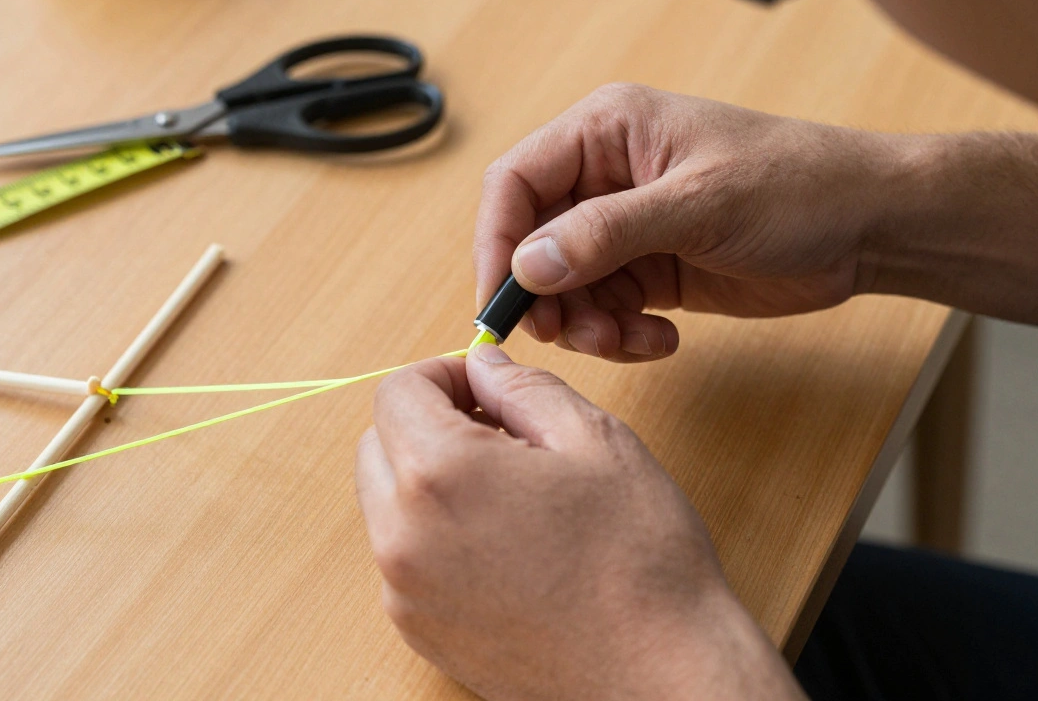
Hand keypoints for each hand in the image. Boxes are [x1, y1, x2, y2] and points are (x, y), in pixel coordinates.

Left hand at [355, 344, 804, 699]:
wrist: (659, 675)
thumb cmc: (639, 560)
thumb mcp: (595, 441)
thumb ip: (524, 389)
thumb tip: (483, 368)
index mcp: (441, 473)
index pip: (397, 392)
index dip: (443, 374)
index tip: (482, 386)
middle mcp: (404, 535)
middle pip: (378, 445)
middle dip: (428, 424)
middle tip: (498, 433)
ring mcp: (404, 591)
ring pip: (385, 503)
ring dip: (427, 480)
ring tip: (507, 492)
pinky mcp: (419, 630)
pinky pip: (404, 558)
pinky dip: (434, 535)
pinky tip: (503, 544)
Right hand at [475, 83, 907, 360]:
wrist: (870, 227)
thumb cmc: (797, 186)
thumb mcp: (698, 205)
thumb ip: (606, 234)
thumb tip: (528, 265)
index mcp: (606, 131)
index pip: (515, 183)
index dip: (498, 243)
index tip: (503, 301)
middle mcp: (606, 177)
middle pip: (532, 243)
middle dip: (547, 297)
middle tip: (571, 336)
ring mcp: (627, 227)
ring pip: (565, 287)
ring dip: (586, 325)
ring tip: (629, 339)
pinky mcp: (650, 270)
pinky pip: (605, 310)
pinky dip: (620, 335)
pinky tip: (662, 338)